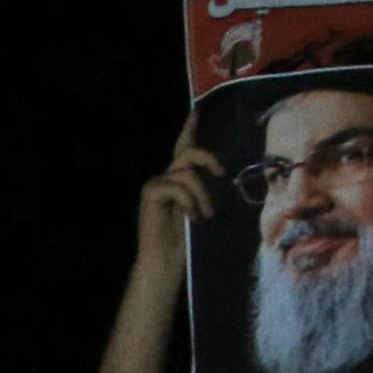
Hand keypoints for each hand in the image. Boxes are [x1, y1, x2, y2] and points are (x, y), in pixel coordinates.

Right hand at [133, 115, 219, 276]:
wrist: (165, 262)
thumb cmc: (185, 242)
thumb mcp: (200, 209)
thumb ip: (203, 190)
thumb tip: (221, 174)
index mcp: (177, 181)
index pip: (183, 149)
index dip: (189, 129)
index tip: (196, 111)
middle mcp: (165, 179)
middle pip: (188, 152)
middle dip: (208, 158)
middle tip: (222, 173)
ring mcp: (156, 185)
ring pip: (187, 173)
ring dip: (202, 194)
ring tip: (205, 215)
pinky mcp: (150, 193)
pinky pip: (176, 186)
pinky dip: (188, 201)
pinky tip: (191, 218)